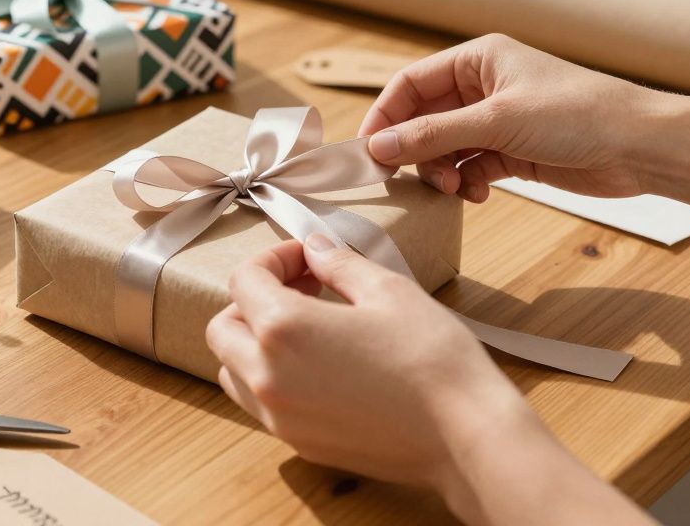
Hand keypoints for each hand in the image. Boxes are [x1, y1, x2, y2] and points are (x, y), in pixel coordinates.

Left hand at [207, 237, 658, 525]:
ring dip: (253, 341)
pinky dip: (270, 377)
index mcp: (283, 329)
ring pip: (233, 370)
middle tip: (301, 286)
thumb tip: (315, 247)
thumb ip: (339, 264)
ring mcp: (280, 416)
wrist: (465, 435)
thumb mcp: (388, 290)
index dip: (274, 258)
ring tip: (305, 326)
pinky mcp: (299, 443)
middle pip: (223, 327)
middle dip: (253, 299)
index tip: (305, 257)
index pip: (244, 280)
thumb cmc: (434, 361)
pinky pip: (260, 404)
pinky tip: (317, 364)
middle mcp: (268, 376)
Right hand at [359, 34, 659, 201]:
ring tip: (453, 189)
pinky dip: (466, 183)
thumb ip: (433, 135)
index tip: (367, 151)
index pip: (410, 84)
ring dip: (441, 171)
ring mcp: (498, 120)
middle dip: (415, 151)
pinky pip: (470, 167)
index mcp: (478, 59)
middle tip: (407, 179)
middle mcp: (484, 86)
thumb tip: (379, 145)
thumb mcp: (496, 121)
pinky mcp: (513, 152)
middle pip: (424, 119)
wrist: (640, 147)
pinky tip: (479, 195)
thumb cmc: (577, 114)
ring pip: (445, 148)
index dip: (384, 116)